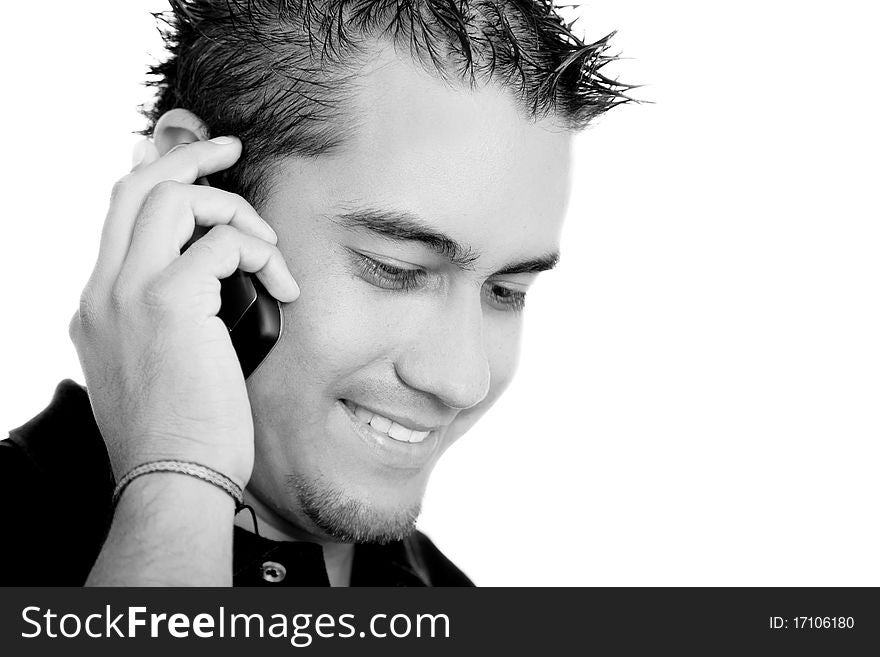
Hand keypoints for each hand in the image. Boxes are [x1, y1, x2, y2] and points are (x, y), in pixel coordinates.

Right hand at [69, 137, 298, 488]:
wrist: (173, 480)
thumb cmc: (181, 437)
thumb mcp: (159, 372)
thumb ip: (169, 325)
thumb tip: (209, 292)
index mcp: (99, 306)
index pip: (119, 218)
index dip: (156, 181)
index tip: (197, 172)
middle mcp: (104, 291)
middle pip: (134, 186)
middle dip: (186, 157)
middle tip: (230, 149)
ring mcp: (129, 292)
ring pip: (172, 197)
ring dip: (234, 209)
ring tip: (268, 248)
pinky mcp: (169, 301)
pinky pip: (222, 242)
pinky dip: (260, 252)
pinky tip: (281, 286)